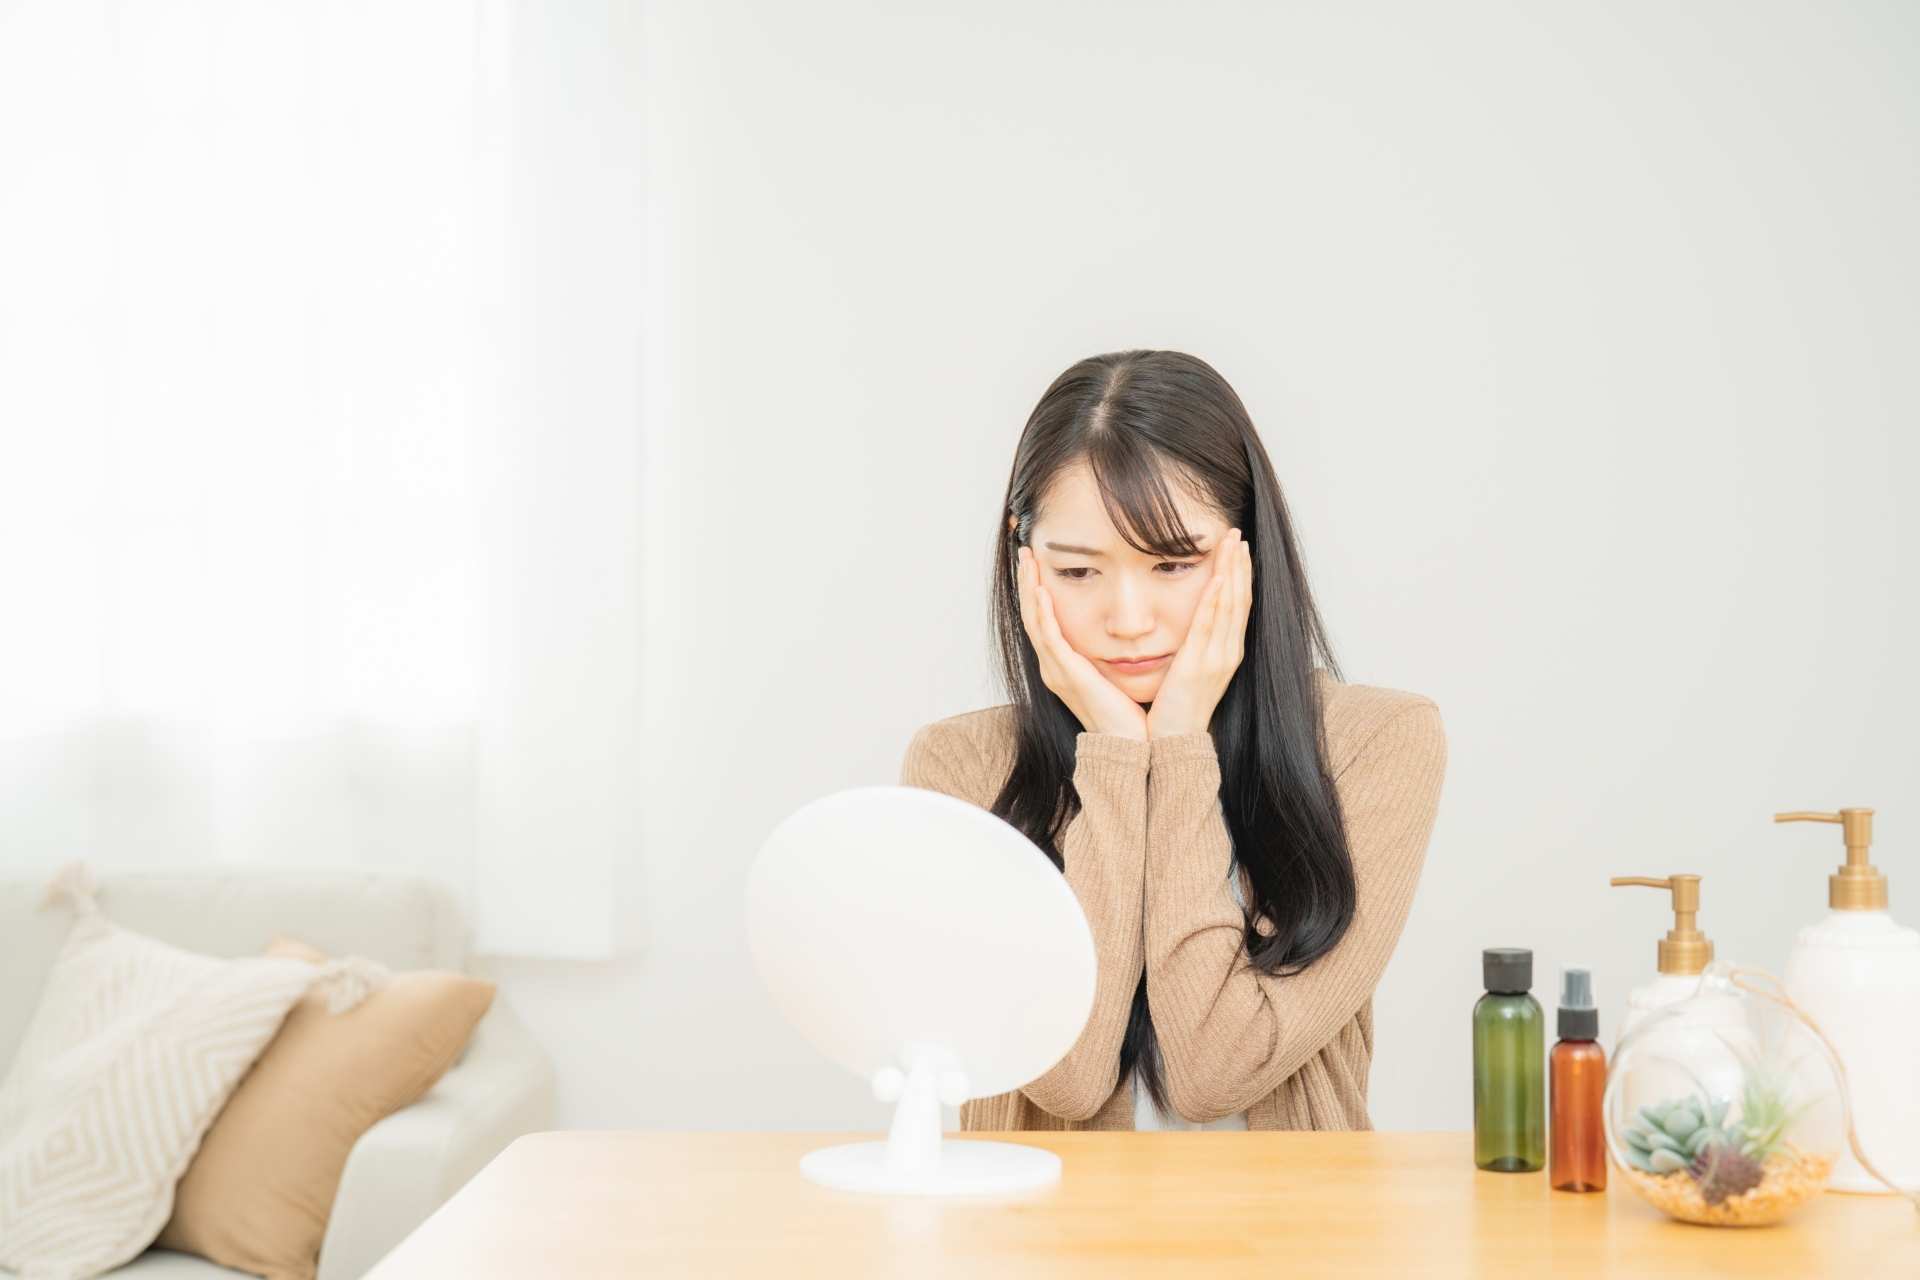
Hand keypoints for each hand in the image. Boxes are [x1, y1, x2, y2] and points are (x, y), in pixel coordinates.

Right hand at [1017, 547, 1149, 739]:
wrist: (1129, 745)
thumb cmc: (1127, 713)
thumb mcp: (1112, 674)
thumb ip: (1107, 652)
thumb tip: (1121, 630)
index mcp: (1063, 665)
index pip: (1043, 620)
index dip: (1037, 591)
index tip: (1037, 563)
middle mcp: (1054, 667)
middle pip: (1032, 616)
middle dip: (1027, 583)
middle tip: (1025, 552)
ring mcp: (1058, 671)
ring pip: (1035, 622)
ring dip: (1030, 589)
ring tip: (1027, 561)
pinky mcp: (1068, 675)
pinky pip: (1050, 638)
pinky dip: (1044, 613)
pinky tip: (1042, 591)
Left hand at [1146, 529, 1251, 738]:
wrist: (1172, 742)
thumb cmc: (1176, 706)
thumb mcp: (1188, 668)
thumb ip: (1192, 644)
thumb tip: (1189, 621)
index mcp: (1225, 652)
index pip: (1238, 604)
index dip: (1240, 574)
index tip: (1237, 547)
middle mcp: (1227, 653)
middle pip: (1239, 599)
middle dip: (1240, 565)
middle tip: (1238, 534)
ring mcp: (1217, 660)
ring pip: (1230, 608)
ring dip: (1232, 574)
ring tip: (1233, 545)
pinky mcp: (1199, 667)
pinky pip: (1210, 628)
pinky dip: (1216, 602)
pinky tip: (1218, 579)